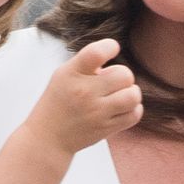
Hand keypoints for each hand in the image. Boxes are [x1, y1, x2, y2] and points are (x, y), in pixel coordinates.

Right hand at [21, 38, 142, 156]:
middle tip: (112, 82)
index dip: (110, 46)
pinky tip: (122, 107)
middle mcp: (84, 93)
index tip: (112, 49)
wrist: (49, 137)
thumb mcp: (64, 74)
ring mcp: (96, 113)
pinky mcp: (106, 129)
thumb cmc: (59, 100)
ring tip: (120, 94)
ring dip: (131, 92)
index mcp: (72, 74)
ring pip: (132, 96)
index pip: (96, 53)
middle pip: (124, 75)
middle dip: (122, 75)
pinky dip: (133, 109)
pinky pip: (134, 114)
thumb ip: (88, 62)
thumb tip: (115, 55)